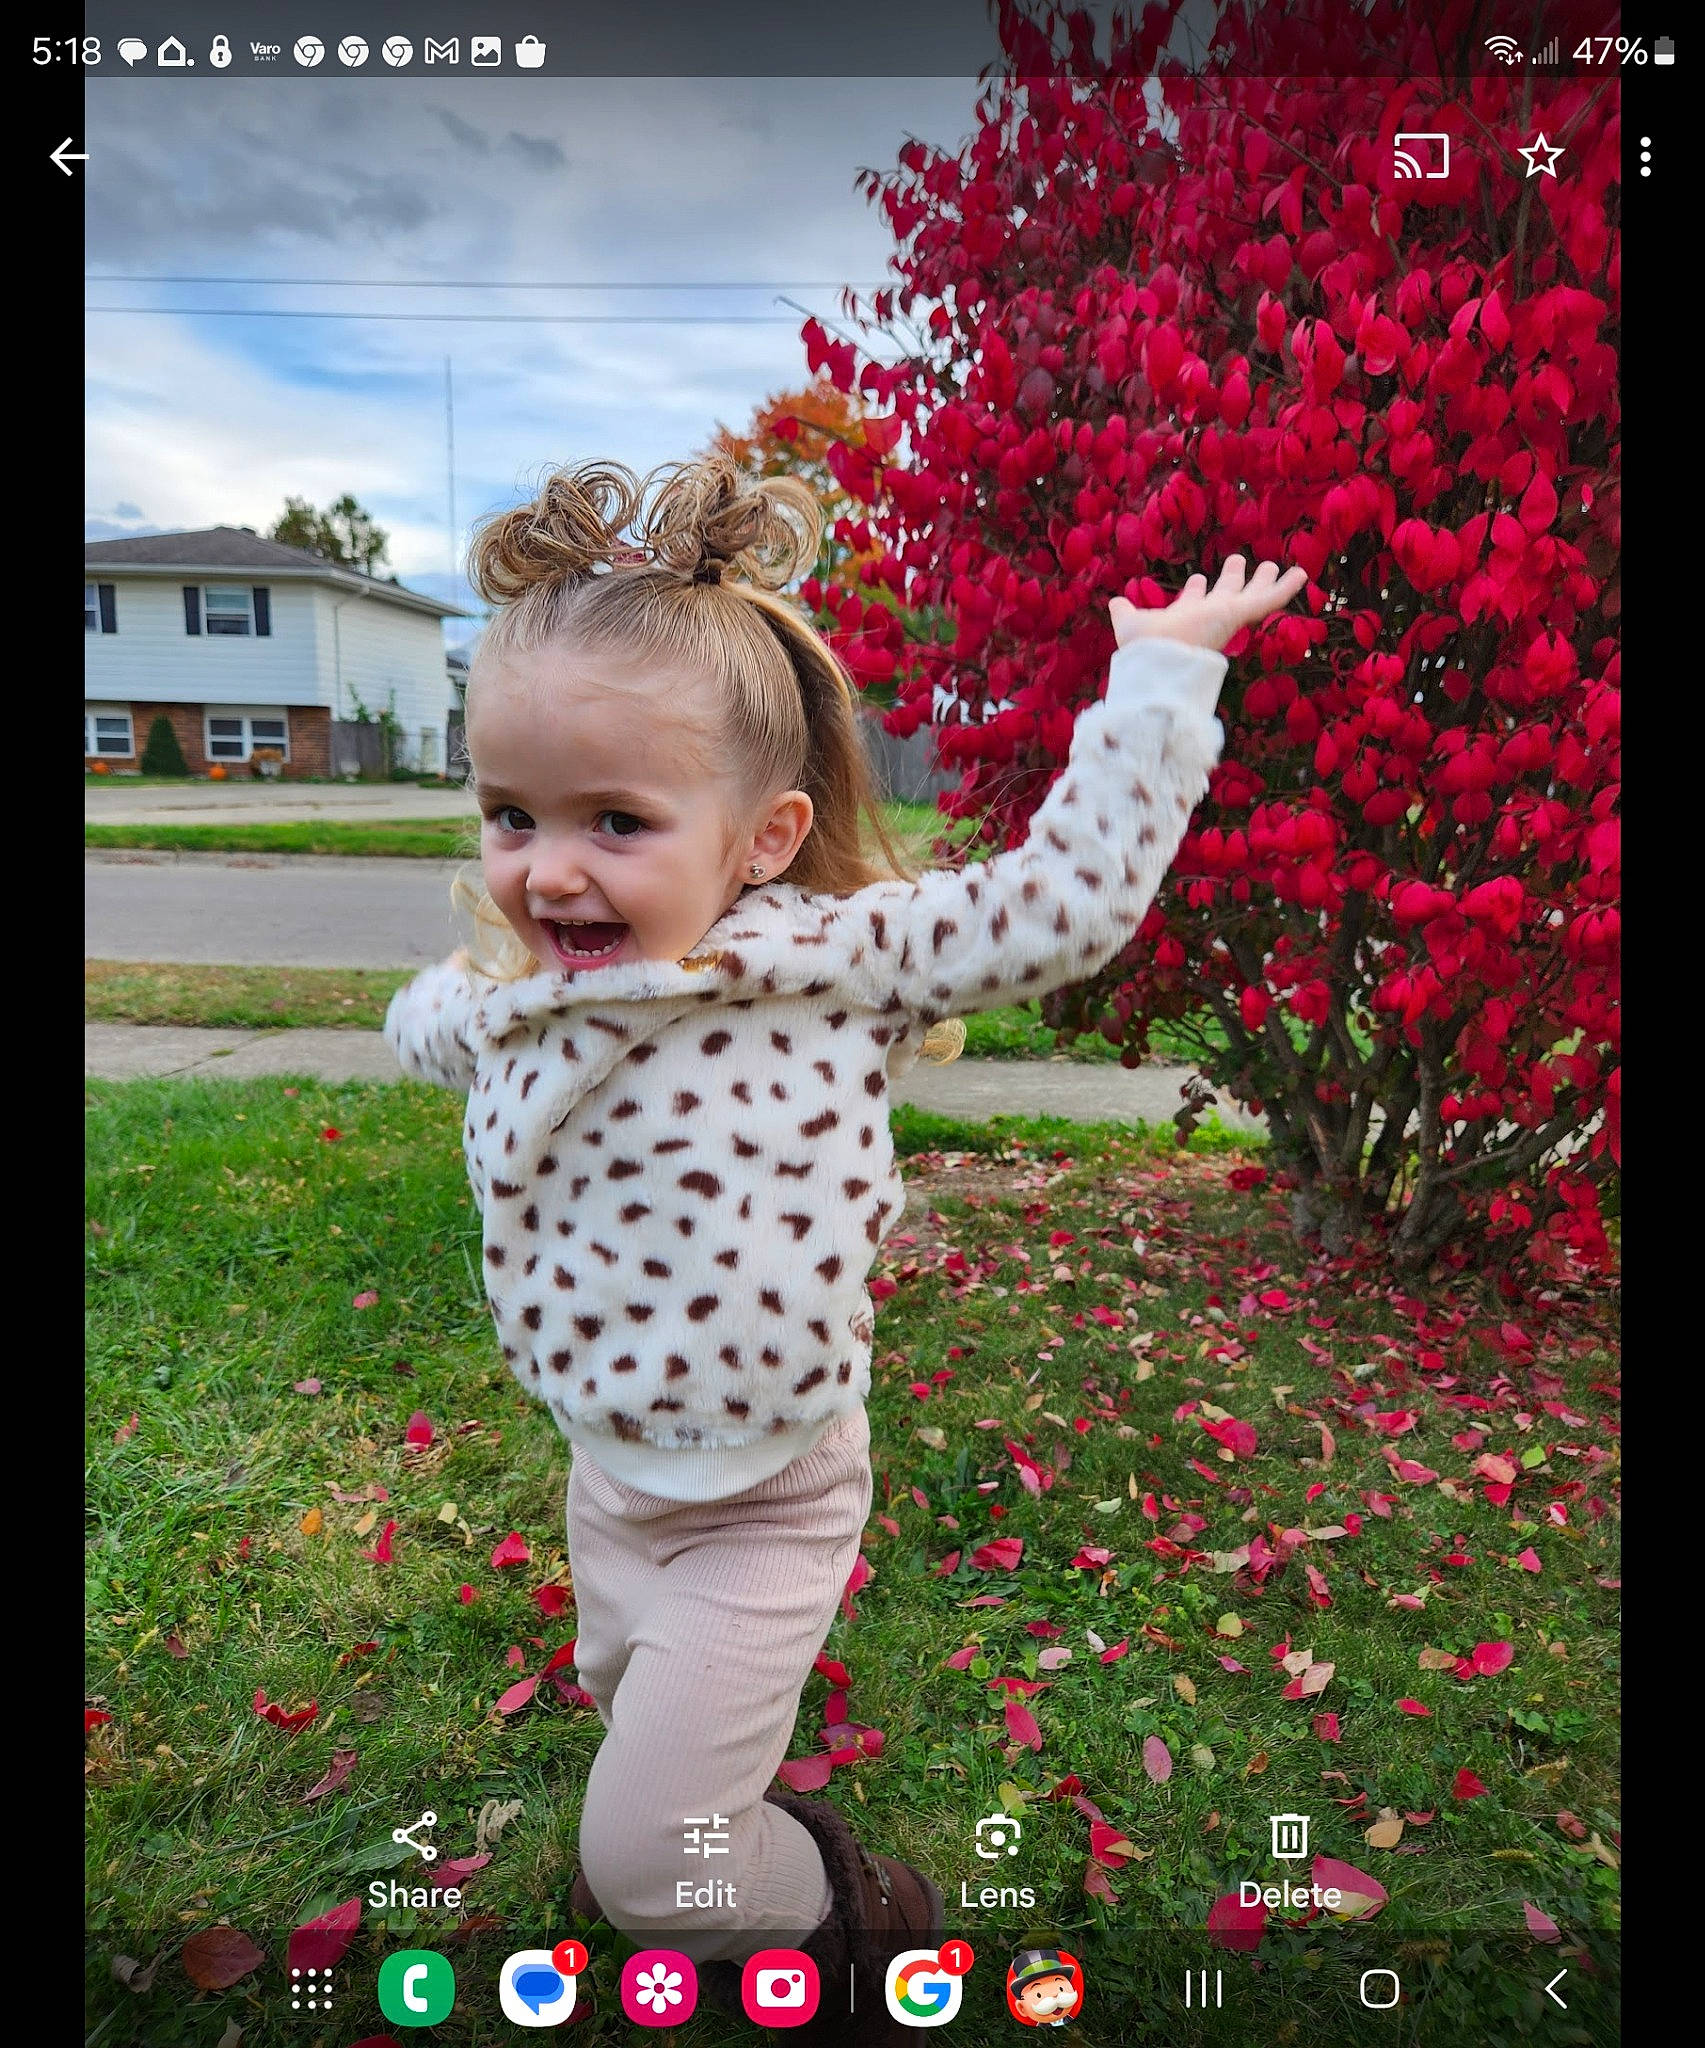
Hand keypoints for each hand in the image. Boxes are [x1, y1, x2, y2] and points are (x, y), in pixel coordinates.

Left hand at [1109, 555, 1308, 653]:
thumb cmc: (1145, 646)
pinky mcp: (1240, 614)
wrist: (1163, 661)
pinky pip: (1269, 599)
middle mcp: (1207, 618)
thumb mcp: (1130, 622)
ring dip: (1262, 581)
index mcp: (1184, 619)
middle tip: (1239, 562)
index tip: (1198, 579)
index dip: (1196, 591)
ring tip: (1272, 565)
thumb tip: (1115, 602)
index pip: (1193, 602)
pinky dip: (1286, 586)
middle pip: (1225, 595)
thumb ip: (1124, 613)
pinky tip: (1301, 573)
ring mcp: (1226, 616)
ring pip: (1251, 595)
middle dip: (1231, 580)